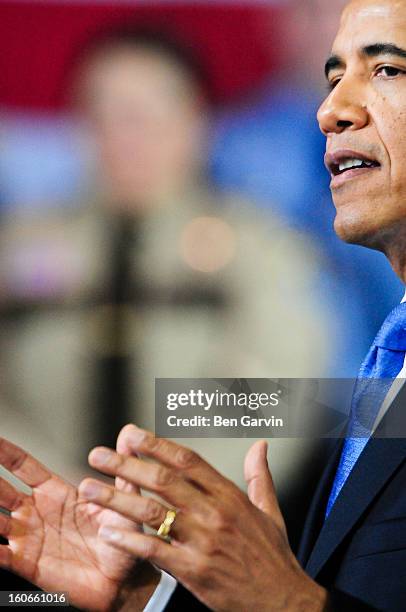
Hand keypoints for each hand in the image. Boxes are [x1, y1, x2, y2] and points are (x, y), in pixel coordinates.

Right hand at [0, 435, 158, 610]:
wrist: (124, 579)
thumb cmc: (123, 537)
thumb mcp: (124, 500)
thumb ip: (123, 469)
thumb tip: (129, 433)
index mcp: (56, 493)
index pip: (25, 468)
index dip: (7, 453)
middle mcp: (37, 513)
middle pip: (3, 491)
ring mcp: (30, 538)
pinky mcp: (29, 565)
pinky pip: (3, 556)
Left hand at [81, 424, 328, 611]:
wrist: (284, 602)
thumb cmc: (273, 557)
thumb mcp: (271, 511)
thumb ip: (259, 476)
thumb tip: (260, 445)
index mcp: (230, 496)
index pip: (187, 460)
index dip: (157, 444)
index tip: (132, 434)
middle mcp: (215, 513)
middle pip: (163, 479)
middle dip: (126, 464)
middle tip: (98, 454)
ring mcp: (204, 541)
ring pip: (153, 511)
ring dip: (117, 498)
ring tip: (90, 489)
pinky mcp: (195, 571)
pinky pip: (155, 550)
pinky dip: (130, 540)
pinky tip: (108, 532)